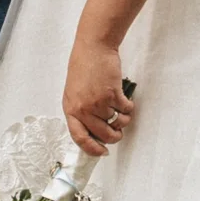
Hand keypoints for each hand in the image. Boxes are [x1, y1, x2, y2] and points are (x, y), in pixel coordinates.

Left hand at [63, 33, 135, 156]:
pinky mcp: (112, 94)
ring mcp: (98, 102)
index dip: (91, 149)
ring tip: (123, 113)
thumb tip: (94, 130)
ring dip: (123, 120)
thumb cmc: (83, 67)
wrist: (93, 48)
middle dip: (114, 137)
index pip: (79, 138)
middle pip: (102, 135)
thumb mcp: (74, 92)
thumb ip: (81, 111)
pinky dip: (128, 108)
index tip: (101, 152)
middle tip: (118, 134)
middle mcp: (83, 108)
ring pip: (116, 123)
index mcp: (71, 109)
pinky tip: (126, 101)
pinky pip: (125, 110)